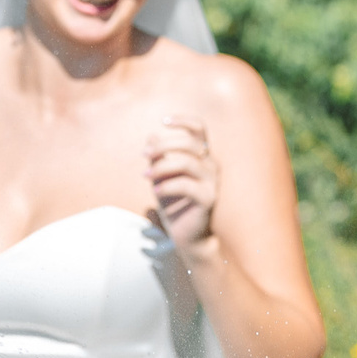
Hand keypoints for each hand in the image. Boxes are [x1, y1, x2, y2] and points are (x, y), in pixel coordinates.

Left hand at [144, 116, 218, 254]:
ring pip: (187, 163)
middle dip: (164, 145)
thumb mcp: (161, 177)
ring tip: (145, 176)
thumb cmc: (172, 203)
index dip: (183, 121)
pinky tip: (156, 191)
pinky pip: (186, 185)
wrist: (185, 236)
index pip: (199, 129)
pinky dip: (167, 185)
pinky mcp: (208, 199)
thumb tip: (150, 136)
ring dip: (161, 166)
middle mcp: (211, 165)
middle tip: (144, 154)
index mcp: (202, 156)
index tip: (163, 121)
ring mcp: (212, 182)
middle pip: (190, 143)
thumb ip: (158, 158)